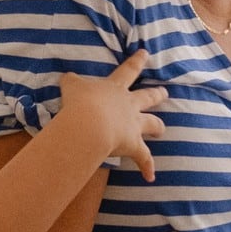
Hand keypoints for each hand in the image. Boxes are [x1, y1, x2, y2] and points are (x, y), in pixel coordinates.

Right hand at [58, 52, 166, 179]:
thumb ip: (71, 81)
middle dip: (156, 94)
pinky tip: (150, 177)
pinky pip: (143, 159)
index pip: (127, 71)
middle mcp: (128, 105)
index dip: (136, 61)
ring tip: (162, 130)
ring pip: (152, 124)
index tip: (145, 53)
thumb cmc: (79, 102)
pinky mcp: (133, 145)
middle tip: (164, 92)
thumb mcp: (71, 86)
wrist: (88, 124)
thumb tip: (66, 77)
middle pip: (147, 97)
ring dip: (158, 127)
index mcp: (114, 88)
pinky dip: (147, 168)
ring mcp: (133, 125)